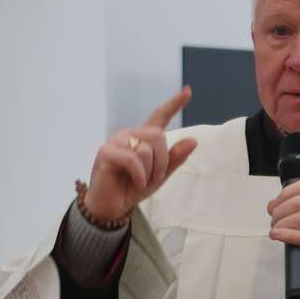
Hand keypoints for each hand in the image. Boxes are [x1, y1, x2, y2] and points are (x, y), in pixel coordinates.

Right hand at [84, 86, 196, 220]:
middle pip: (158, 136)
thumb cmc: (132, 188)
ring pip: (147, 149)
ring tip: (140, 182)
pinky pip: (133, 160)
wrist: (111, 207)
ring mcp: (116, 141)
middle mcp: (129, 134)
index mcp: (143, 138)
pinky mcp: (106, 152)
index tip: (187, 91)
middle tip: (153, 178)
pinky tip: (135, 183)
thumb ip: (175, 158)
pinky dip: (140, 176)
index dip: (174, 104)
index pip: (160, 116)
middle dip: (162, 162)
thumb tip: (194, 141)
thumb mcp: (160, 175)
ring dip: (150, 172)